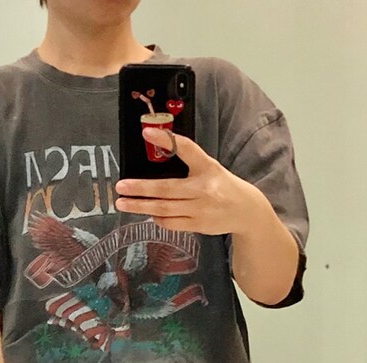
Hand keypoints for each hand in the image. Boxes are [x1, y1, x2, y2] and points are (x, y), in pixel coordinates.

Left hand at [114, 126, 257, 233]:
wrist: (244, 210)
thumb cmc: (221, 184)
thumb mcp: (208, 166)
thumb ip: (186, 160)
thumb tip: (156, 151)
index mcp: (207, 167)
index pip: (186, 149)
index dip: (167, 139)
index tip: (147, 132)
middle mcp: (203, 189)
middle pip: (166, 189)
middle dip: (140, 188)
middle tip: (121, 186)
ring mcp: (200, 210)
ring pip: (165, 209)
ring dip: (141, 206)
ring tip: (123, 203)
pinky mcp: (198, 226)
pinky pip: (171, 223)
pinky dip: (157, 218)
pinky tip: (147, 213)